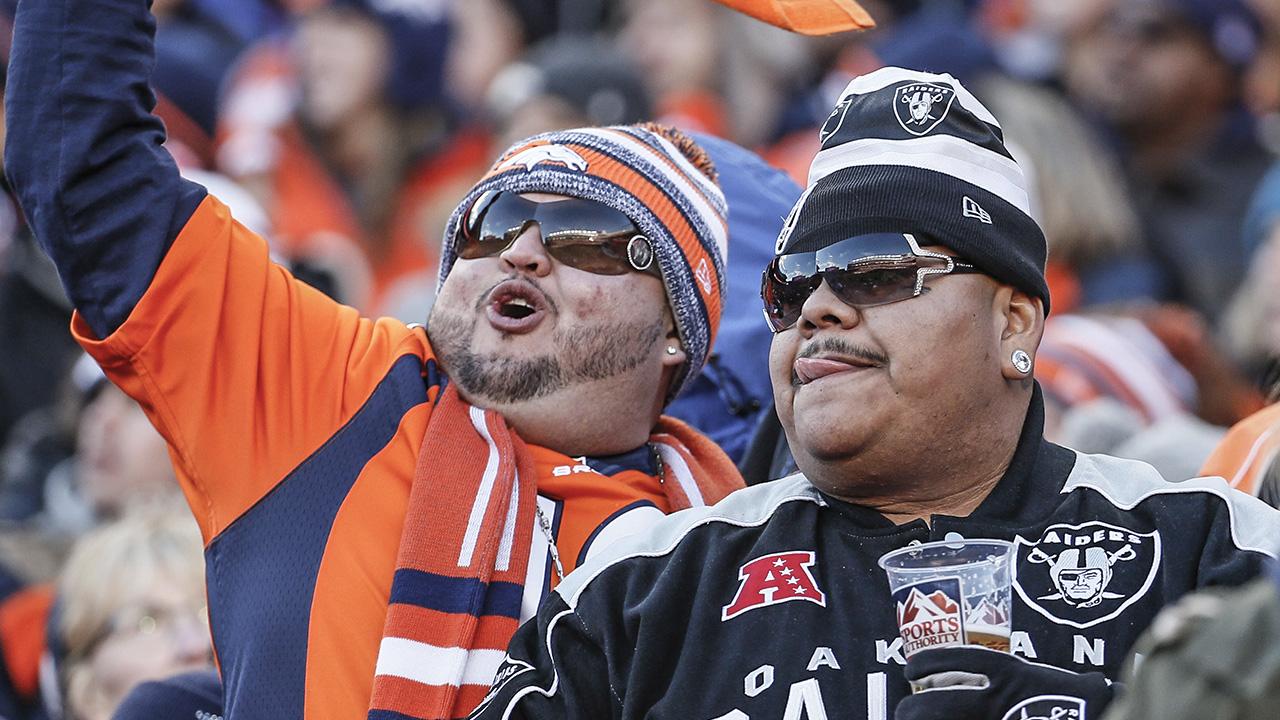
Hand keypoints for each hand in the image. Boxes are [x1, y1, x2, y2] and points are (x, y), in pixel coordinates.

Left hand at [896, 646, 1115, 719]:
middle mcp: (999, 696)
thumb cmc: (1066, 694)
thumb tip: (971, 674)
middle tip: (902, 711)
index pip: (958, 660)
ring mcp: (999, 715)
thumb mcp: (1032, 675)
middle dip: (915, 709)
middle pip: (942, 702)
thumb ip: (1003, 674)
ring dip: (922, 719)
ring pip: (949, 717)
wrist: (1092, 712)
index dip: (928, 662)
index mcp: (1008, 670)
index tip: (910, 667)